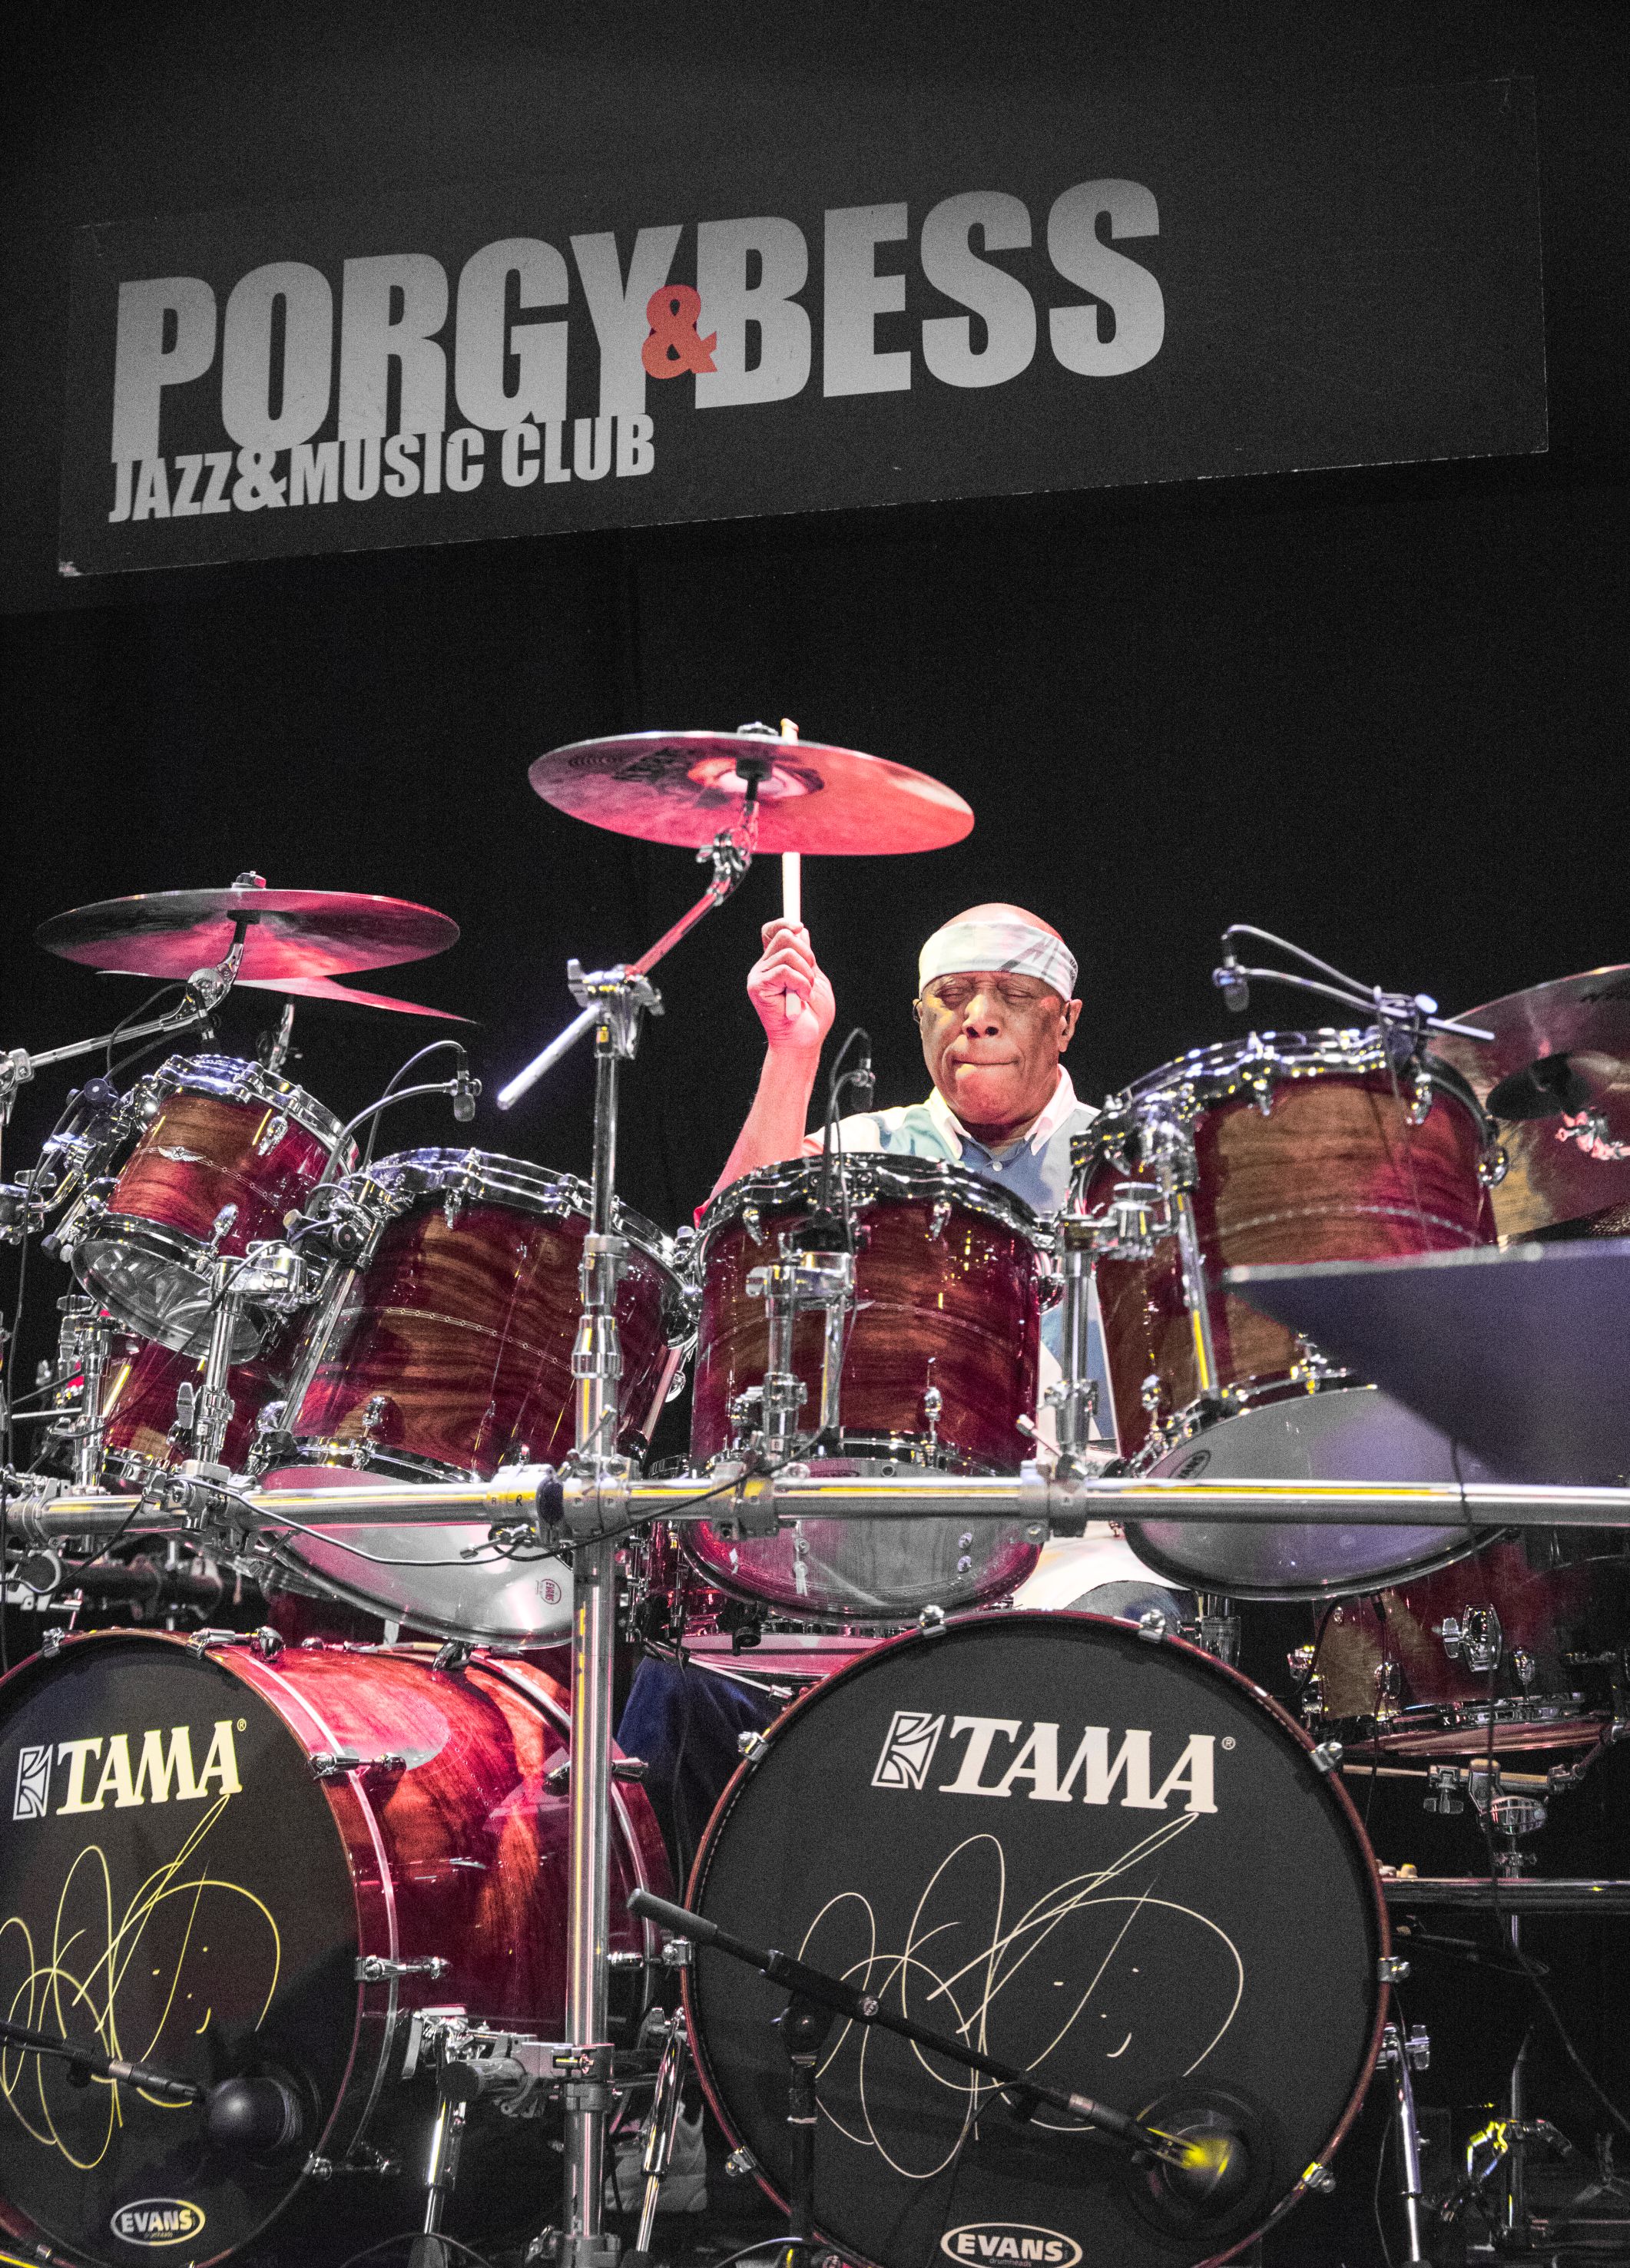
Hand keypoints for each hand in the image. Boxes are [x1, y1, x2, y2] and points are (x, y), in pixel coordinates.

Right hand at [747, 920, 834, 1054]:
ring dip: (806, 974)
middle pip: (784, 935)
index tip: (800, 928)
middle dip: (807, 954)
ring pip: (788, 952)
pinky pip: (784, 970)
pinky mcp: (758, 988)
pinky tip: (800, 998)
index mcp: (775, 964)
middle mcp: (763, 968)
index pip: (772, 931)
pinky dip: (800, 982)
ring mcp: (759, 977)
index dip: (785, 923)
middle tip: (809, 979)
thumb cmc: (811, 1016)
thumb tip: (800, 931)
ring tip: (805, 992)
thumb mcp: (814, 979)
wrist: (804, 1041)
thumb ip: (806, 957)